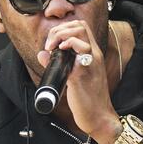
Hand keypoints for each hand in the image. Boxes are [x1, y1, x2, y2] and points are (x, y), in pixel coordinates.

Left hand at [37, 20, 118, 139]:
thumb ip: (60, 64)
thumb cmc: (89, 99)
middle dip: (60, 30)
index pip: (81, 27)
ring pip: (79, 34)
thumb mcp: (75, 77)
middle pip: (80, 26)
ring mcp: (89, 64)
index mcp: (93, 54)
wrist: (99, 117)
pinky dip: (64, 48)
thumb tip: (42, 54)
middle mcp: (94, 56)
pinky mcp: (82, 75)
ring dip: (61, 36)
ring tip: (52, 48)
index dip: (63, 29)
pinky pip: (76, 53)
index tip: (52, 42)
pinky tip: (55, 54)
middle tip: (50, 45)